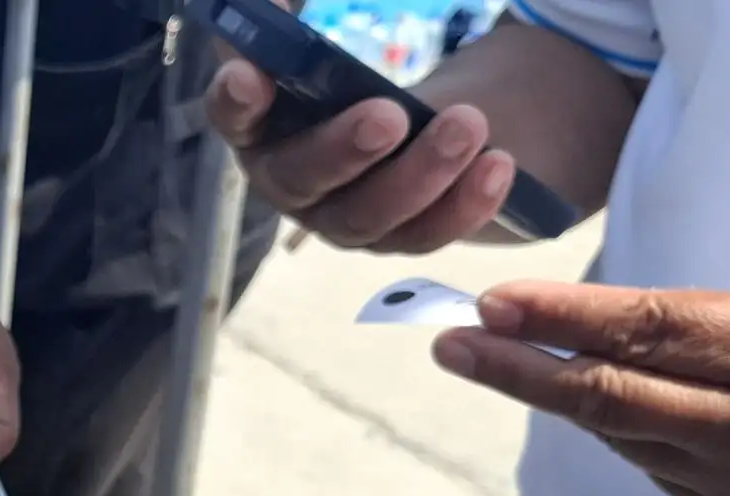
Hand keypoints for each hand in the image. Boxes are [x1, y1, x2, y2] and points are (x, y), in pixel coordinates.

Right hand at [204, 4, 514, 253]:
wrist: (408, 120)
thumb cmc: (346, 72)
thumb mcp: (317, 36)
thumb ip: (291, 21)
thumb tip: (275, 5)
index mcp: (258, 125)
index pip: (231, 115)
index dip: (235, 100)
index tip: (251, 76)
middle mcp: (289, 182)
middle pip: (302, 178)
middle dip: (343, 149)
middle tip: (388, 115)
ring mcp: (341, 219)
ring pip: (370, 215)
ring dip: (420, 173)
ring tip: (467, 125)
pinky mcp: (396, 237)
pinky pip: (426, 233)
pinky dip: (465, 203)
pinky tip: (498, 165)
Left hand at [431, 272, 729, 495]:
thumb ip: (723, 318)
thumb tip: (636, 329)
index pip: (635, 332)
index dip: (551, 322)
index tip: (486, 305)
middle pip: (604, 399)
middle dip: (516, 371)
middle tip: (452, 345)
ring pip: (624, 440)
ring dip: (565, 403)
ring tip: (511, 366)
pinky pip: (663, 471)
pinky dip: (628, 437)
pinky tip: (606, 411)